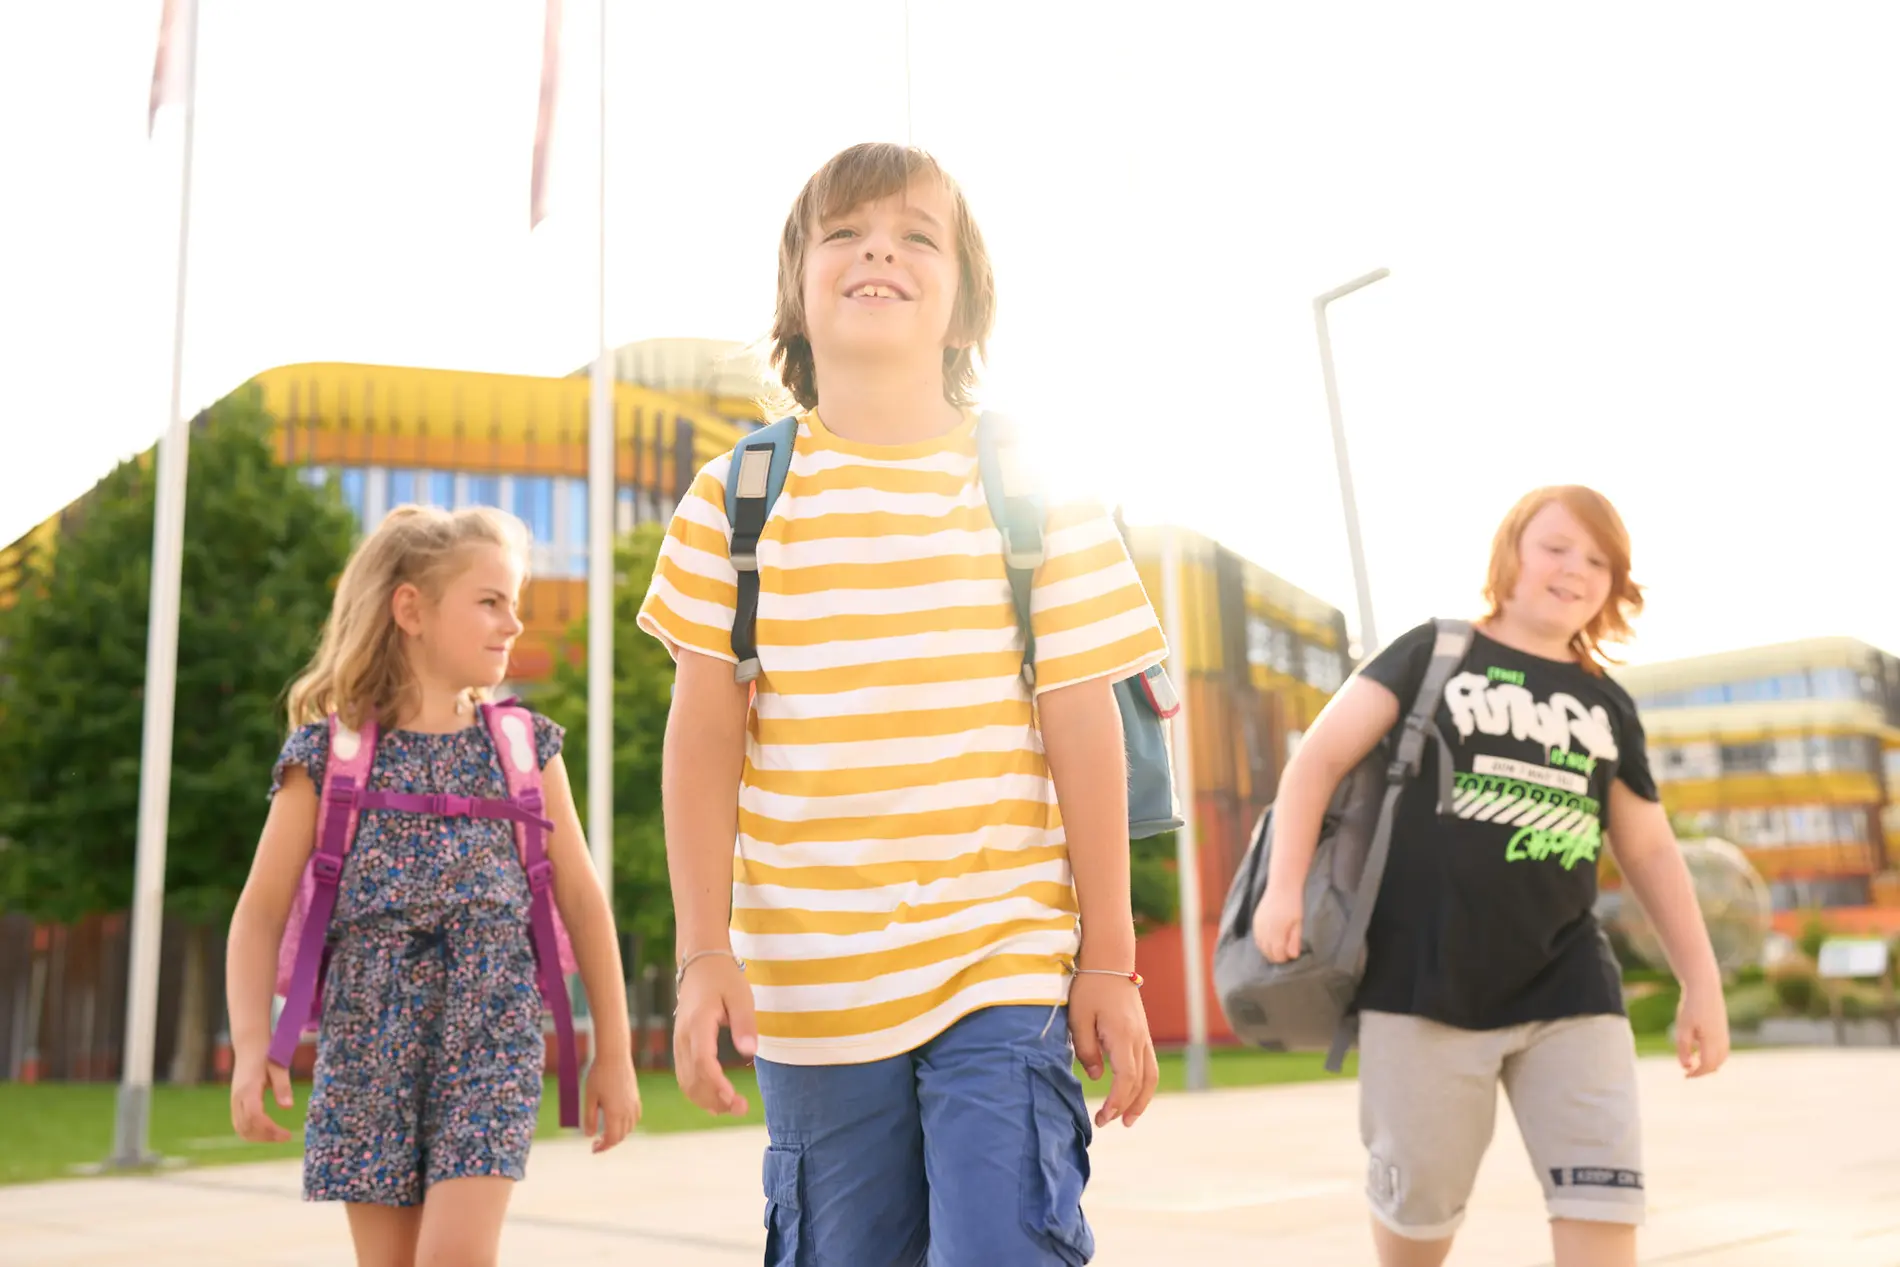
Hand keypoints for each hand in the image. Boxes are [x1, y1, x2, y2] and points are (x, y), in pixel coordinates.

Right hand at [230, 1053, 293, 1142]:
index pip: (255, 1117)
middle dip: (266, 1136)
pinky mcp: (235, 1103)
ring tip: (279, 1136)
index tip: (287, 1135)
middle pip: (247, 1127)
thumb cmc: (266, 1054)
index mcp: (248, 1090)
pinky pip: (240, 1124)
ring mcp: (234, 1101)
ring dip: (259, 1137)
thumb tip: (287, 1107)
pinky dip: (252, 1132)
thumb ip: (282, 1086)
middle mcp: (237, 1098)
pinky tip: (268, 1131)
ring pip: (241, 1129)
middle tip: (286, 1137)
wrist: (249, 1046)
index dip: (270, 1130)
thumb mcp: (278, 1066)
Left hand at [584, 1053, 641, 1152]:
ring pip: (629, 1128)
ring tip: (605, 1133)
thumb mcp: (590, 1097)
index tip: (593, 1149)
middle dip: (609, 1142)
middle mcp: (627, 1111)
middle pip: (621, 1136)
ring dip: (618, 1134)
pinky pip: (634, 1118)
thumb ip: (589, 1118)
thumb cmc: (599, 1075)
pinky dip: (627, 1125)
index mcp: (615, 1113)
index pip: (612, 1139)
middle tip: (596, 1143)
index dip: (603, 1147)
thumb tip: (589, 1135)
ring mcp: (634, 1104)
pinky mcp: (636, 1097)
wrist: (614, 1056)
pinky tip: (617, 1121)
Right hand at [673, 953, 757, 1115]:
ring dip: (707, 1100)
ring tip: (733, 1108)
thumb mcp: (741, 996)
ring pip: (685, 1081)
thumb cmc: (724, 978)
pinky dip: (698, 1093)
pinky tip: (716, 1102)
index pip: (702, 1061)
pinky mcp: (680, 1046)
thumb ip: (744, 1023)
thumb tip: (749, 1052)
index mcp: (698, 1023)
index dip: (716, 1084)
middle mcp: (683, 1036)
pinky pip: (684, 1076)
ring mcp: (678, 1042)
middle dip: (715, 1099)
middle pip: (692, 1078)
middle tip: (742, 1108)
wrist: (700, 963)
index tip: (733, 1098)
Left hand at [1069, 972, 1160, 1128]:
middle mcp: (1139, 1039)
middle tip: (1109, 1123)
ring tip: (1129, 1120)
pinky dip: (1144, 1085)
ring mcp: (1144, 1036)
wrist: (1109, 961)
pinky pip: (1149, 1065)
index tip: (1101, 1117)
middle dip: (1127, 1107)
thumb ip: (1086, 1050)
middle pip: (1142, 1082)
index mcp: (1123, 1036)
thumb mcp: (1078, 1018)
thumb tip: (1096, 1077)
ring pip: (1151, 1075)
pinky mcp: (1142, 1033)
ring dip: (1142, 1100)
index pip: (1126, 1079)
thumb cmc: (1089, 988)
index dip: (1116, 1102)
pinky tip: (1133, 1094)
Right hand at [1252, 881, 1303, 963]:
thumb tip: (1293, 956)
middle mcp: (1264, 930)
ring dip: (1269, 951)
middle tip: (1286, 953)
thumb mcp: (1298, 922)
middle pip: (1267, 952)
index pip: (1277, 954)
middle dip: (1276, 956)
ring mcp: (1258, 925)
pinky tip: (1270, 941)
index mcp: (1276, 931)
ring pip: (1260, 946)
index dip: (1284, 959)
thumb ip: (1294, 940)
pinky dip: (1263, 943)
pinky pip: (1257, 938)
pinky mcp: (1255, 921)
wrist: (1282, 886)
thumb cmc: (1293, 904)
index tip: (1291, 956)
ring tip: (1279, 948)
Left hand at [1675, 980, 1729, 1077]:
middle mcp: (1722, 1040)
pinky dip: (1713, 1056)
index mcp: (1712, 1040)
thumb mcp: (1682, 1027)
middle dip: (1702, 1071)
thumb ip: (1683, 1048)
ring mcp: (1725, 1035)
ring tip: (1693, 1062)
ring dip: (1709, 1064)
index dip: (1696, 1073)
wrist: (1705, 988)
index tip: (1685, 1075)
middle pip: (1715, 1064)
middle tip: (1687, 1071)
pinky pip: (1722, 1050)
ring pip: (1721, 1058)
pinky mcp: (1723, 1030)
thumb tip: (1686, 1066)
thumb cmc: (1691, 1007)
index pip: (1707, 1065)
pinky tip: (1699, 1051)